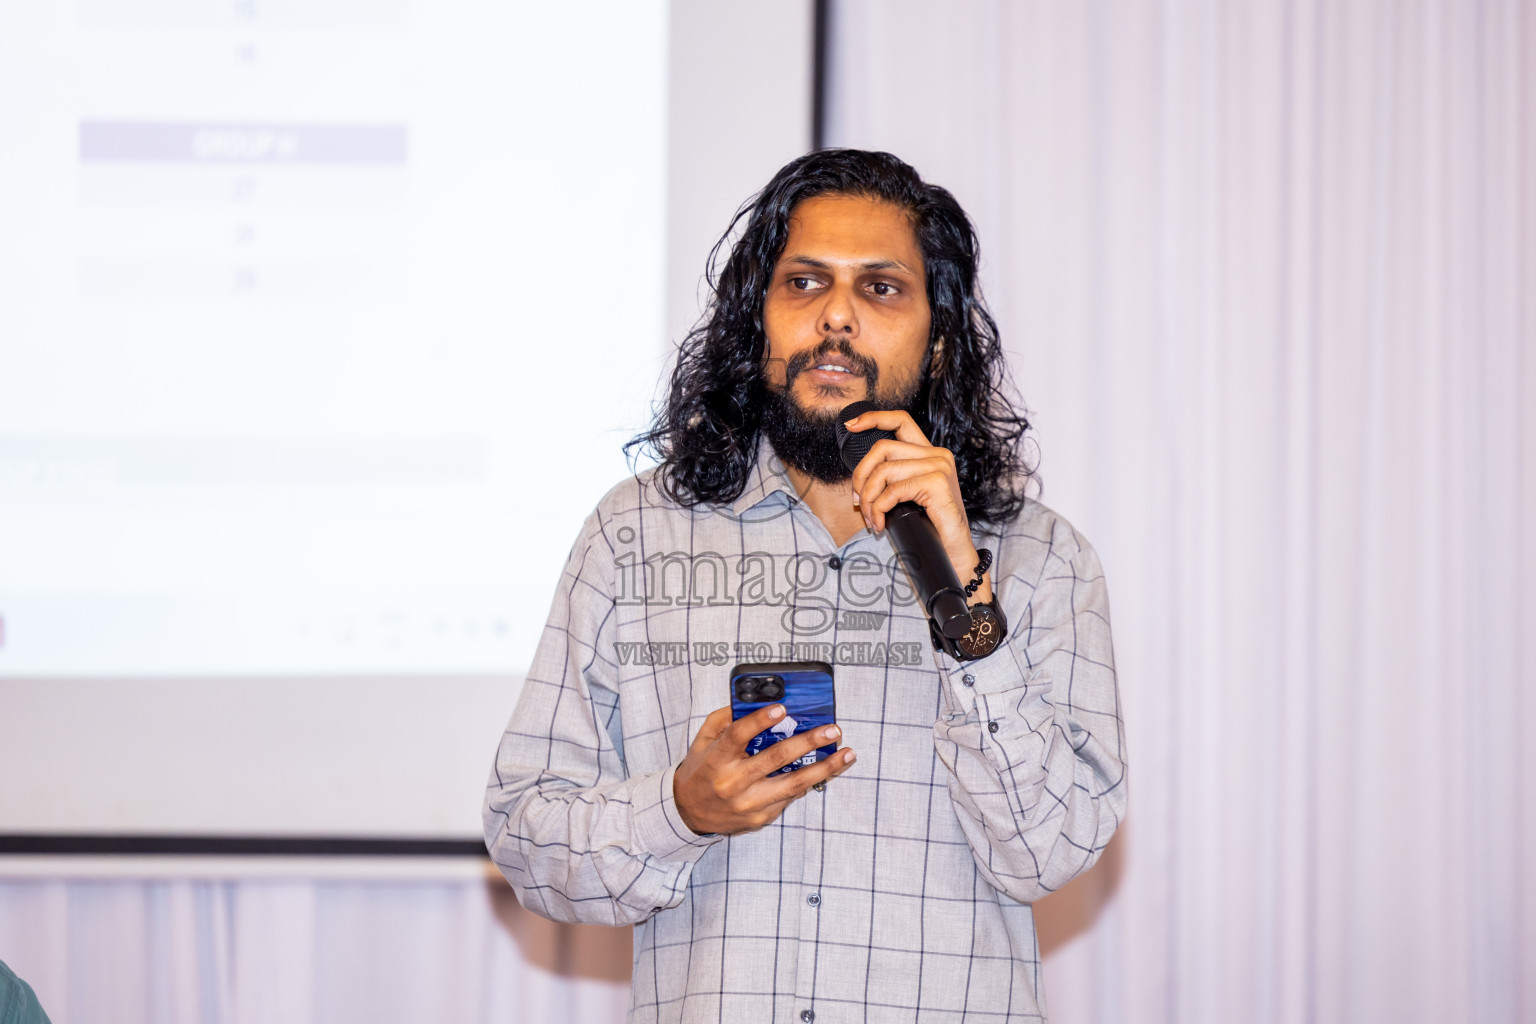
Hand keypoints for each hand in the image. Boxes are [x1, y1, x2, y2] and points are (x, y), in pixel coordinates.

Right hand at [673, 704, 855, 835]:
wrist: (688, 814)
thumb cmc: (699, 772)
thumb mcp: (703, 741)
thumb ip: (724, 720)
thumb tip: (754, 701)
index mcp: (717, 760)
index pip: (739, 735)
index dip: (760, 720)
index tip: (783, 708)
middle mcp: (733, 783)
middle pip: (775, 759)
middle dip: (807, 742)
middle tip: (832, 730)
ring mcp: (749, 804)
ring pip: (793, 784)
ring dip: (824, 768)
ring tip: (846, 754)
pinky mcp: (761, 818)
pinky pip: (789, 797)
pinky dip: (810, 781)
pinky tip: (827, 769)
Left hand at [842, 408, 991, 602]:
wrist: (954, 553)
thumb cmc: (930, 527)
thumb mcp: (907, 497)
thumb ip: (891, 479)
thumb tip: (858, 480)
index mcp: (929, 453)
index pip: (900, 421)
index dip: (873, 418)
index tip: (851, 425)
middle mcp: (937, 455)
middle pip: (882, 447)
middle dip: (860, 474)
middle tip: (856, 500)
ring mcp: (939, 467)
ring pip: (884, 471)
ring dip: (868, 498)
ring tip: (870, 519)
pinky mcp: (937, 483)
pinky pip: (893, 490)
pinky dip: (879, 509)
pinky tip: (880, 524)